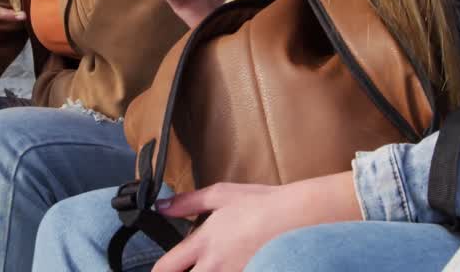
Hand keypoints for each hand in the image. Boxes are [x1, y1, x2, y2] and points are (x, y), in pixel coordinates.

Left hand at [151, 173, 362, 271]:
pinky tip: (231, 266)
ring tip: (209, 265)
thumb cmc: (263, 205)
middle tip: (184, 268)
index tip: (160, 270)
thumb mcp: (221, 195)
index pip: (165, 268)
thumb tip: (162, 206)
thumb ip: (187, 202)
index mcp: (203, 244)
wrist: (299, 218)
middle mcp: (214, 267)